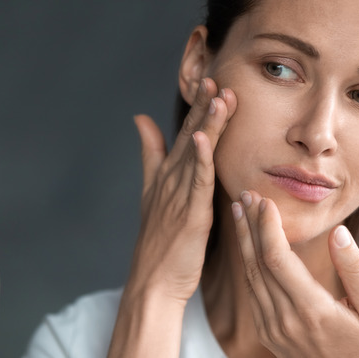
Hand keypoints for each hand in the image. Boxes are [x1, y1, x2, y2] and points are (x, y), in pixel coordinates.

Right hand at [126, 77, 236, 303]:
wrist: (153, 281)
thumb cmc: (158, 241)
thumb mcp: (152, 191)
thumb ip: (150, 153)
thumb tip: (140, 118)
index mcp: (168, 174)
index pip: (186, 133)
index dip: (197, 107)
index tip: (210, 80)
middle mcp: (172, 179)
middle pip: (190, 136)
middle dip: (202, 106)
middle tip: (214, 77)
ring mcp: (179, 196)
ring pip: (197, 153)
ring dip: (207, 124)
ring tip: (217, 96)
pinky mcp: (190, 214)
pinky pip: (197, 182)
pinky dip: (201, 159)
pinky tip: (203, 138)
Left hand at [232, 191, 358, 357]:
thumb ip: (355, 269)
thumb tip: (338, 232)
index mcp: (312, 310)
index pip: (277, 259)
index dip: (267, 226)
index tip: (265, 201)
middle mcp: (285, 320)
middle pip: (257, 263)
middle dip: (250, 225)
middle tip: (245, 194)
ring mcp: (272, 328)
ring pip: (249, 275)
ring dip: (243, 240)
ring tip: (239, 210)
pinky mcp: (267, 332)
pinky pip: (252, 290)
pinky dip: (247, 261)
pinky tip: (247, 242)